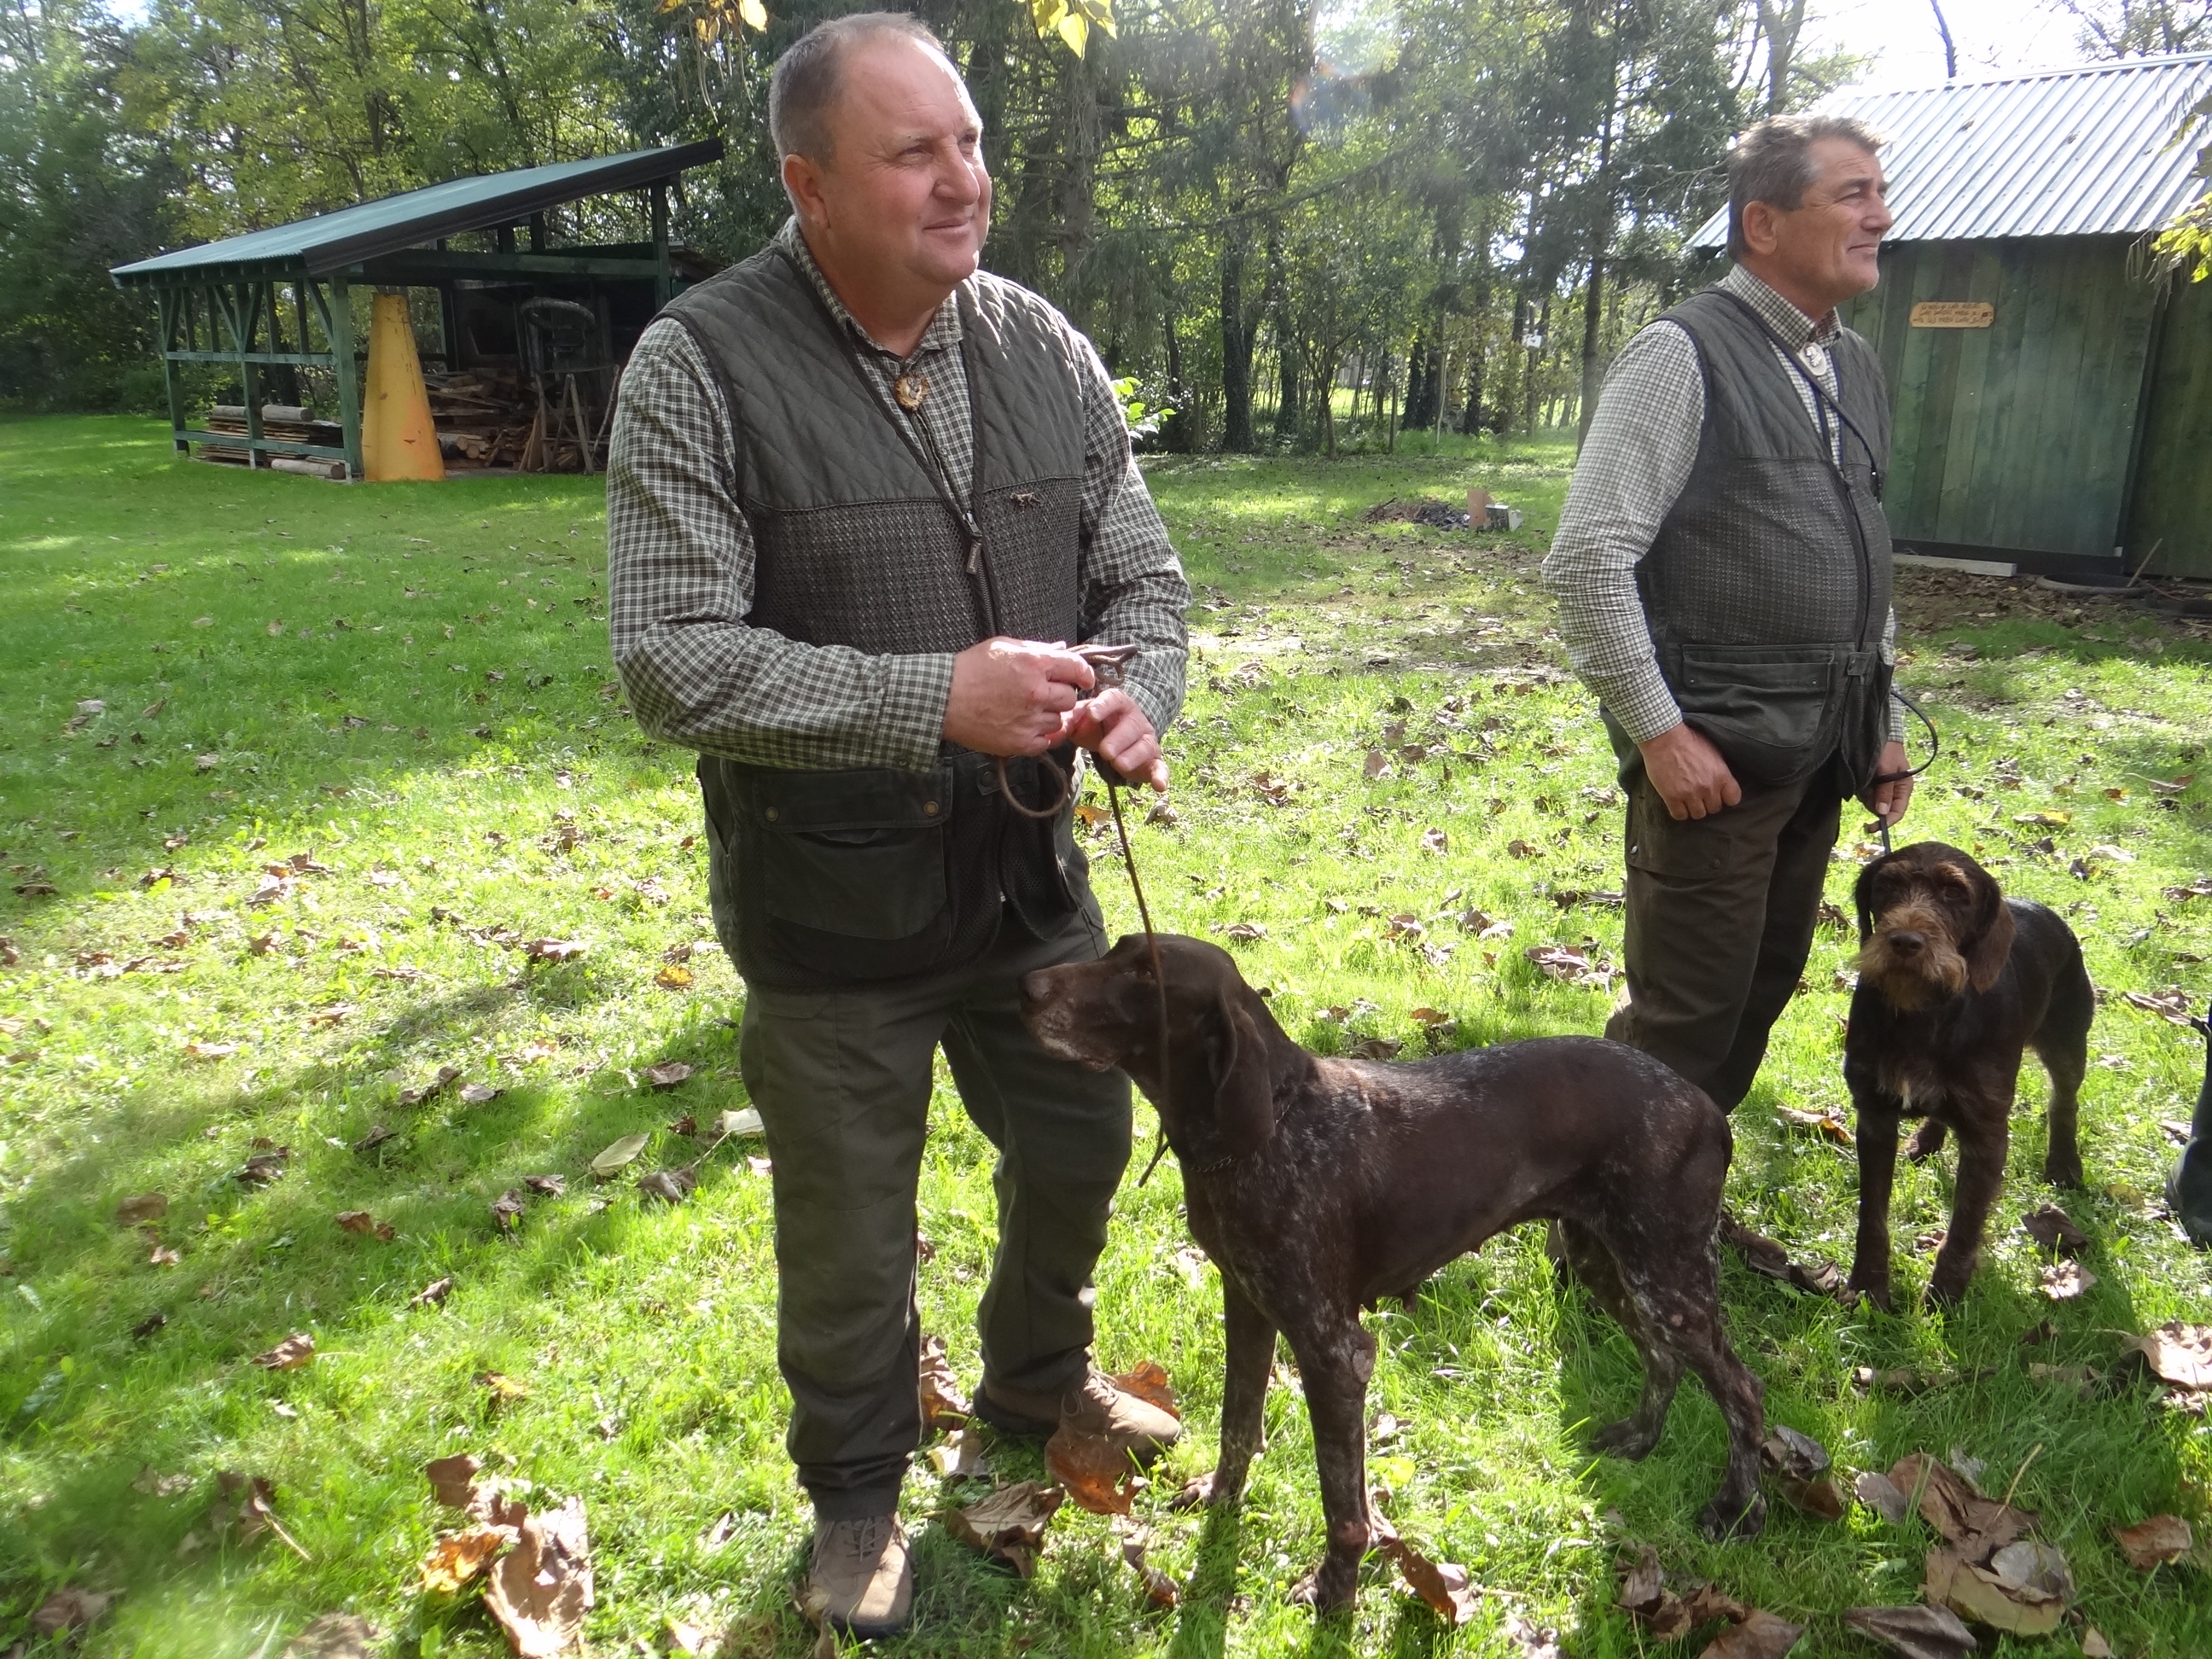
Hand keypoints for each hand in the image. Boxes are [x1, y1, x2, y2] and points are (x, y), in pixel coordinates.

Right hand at [943, 637, 1092, 755]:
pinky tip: (1027, 725)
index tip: (1083, 679)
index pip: (1076, 668)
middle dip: (1061, 694)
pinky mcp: (1020, 742)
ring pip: (1059, 721)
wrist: (943, 698)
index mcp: (1033, 664)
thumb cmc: (969, 670)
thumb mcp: (1003, 647)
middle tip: (1045, 693)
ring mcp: (1029, 720)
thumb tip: (1061, 650)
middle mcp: (1036, 693)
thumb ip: (1036, 649)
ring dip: (1050, 715)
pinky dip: (1041, 735)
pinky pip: (1046, 742)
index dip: (1084, 674)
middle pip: (1069, 698)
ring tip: (1028, 709)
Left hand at [1062, 687, 1167, 791]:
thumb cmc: (1095, 726)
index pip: (1114, 699)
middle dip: (1119, 738)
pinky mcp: (1153, 760)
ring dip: (1133, 755)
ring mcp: (1146, 740)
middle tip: (1104, 751)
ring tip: (1118, 764)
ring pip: (1145, 745)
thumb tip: (1051, 733)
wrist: (1114, 738)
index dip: (1104, 706)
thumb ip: (1067, 722)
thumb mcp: (1079, 721)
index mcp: (1117, 704)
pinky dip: (1161, 776)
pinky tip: (1159, 785)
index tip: (1091, 714)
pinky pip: (1161, 767)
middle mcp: (1136, 720)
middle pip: (1132, 725)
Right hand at [1638, 721, 1741, 820]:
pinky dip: (1679, 812)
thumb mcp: (1713, 751)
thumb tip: (1722, 781)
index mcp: (1721, 775)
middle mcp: (1708, 787)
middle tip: (1700, 795)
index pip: (1733, 799)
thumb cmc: (1688, 740)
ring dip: (1694, 808)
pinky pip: (1680, 815)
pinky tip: (1677, 803)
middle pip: (1714, 808)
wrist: (1664, 737)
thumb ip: (1720, 769)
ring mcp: (1690, 794)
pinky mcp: (1672, 797)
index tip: (1720, 795)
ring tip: (1688, 800)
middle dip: (1708, 803)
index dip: (1726, 798)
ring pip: (1698, 814)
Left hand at [1862, 739, 1912, 825]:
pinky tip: (1861, 778)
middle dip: (1871, 802)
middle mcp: (1893, 791)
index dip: (1887, 822)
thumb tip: (1883, 812)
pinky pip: (1864, 794)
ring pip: (1871, 802)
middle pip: (1881, 809)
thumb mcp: (1886, 770)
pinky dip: (1861, 789)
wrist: (1876, 736)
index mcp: (1903, 789)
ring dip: (1865, 794)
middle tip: (1866, 789)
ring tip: (1865, 778)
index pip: (1897, 812)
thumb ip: (1885, 791)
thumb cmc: (1887, 751)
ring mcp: (1882, 788)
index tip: (1873, 827)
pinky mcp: (1872, 784)